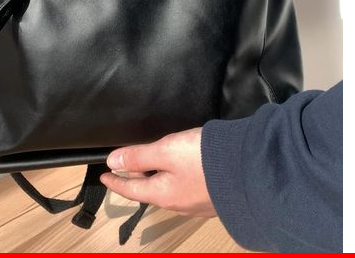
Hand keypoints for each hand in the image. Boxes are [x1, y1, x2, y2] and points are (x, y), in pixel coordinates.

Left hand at [100, 128, 216, 216]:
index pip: (131, 189)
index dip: (116, 181)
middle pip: (150, 190)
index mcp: (163, 195)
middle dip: (136, 179)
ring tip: (149, 166)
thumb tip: (112, 161)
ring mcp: (197, 203)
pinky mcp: (213, 196)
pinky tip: (180, 169)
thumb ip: (139, 155)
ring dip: (155, 179)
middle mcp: (179, 204)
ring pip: (168, 190)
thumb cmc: (203, 159)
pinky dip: (174, 179)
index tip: (104, 175)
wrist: (250, 168)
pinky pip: (185, 189)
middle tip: (125, 167)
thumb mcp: (166, 151)